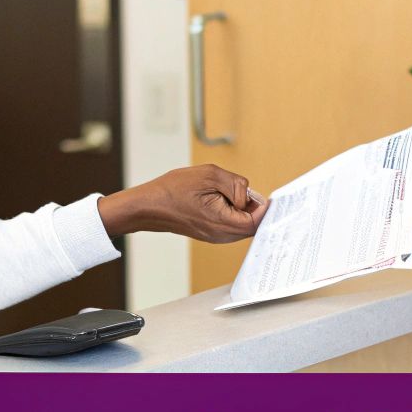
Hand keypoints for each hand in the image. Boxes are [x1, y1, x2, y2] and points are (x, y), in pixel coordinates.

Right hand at [97, 165, 266, 242]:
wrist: (148, 206)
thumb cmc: (173, 190)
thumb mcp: (210, 175)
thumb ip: (236, 184)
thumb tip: (249, 194)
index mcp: (223, 223)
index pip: (257, 221)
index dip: (263, 206)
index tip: (259, 193)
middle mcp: (222, 235)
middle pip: (252, 224)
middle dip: (252, 205)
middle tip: (239, 189)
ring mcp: (215, 236)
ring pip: (241, 223)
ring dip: (240, 207)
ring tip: (222, 192)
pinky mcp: (210, 232)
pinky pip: (230, 223)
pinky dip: (230, 210)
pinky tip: (216, 197)